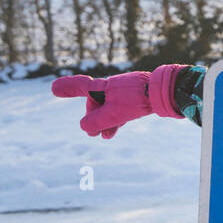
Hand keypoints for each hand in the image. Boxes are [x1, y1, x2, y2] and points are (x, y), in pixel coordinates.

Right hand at [52, 64, 184, 138]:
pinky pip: (123, 108)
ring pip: (111, 107)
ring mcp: (127, 91)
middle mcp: (114, 86)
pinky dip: (118, 118)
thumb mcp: (114, 114)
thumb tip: (84, 128)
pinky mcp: (138, 97)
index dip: (68, 88)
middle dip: (94, 117)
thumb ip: (96, 122)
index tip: (54, 88)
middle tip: (95, 134)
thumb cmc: (140, 100)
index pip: (82, 87)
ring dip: (106, 121)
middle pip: (97, 102)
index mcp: (105, 87)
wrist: (168, 92)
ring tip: (106, 136)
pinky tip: (117, 128)